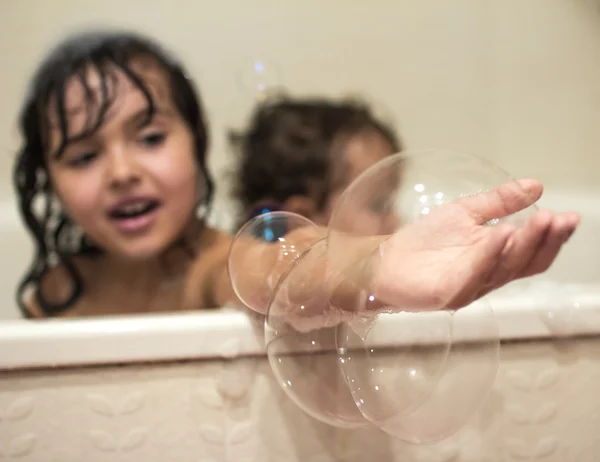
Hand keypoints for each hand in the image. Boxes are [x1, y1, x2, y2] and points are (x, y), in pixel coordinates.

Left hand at [373, 179, 579, 309]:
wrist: (385, 259)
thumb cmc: (425, 241)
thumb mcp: (465, 212)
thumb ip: (499, 202)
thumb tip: (537, 185)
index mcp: (495, 259)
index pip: (532, 251)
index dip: (552, 237)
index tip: (569, 217)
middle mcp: (488, 276)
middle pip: (526, 263)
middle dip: (545, 240)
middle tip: (558, 218)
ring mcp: (470, 288)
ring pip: (505, 269)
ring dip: (524, 244)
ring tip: (539, 221)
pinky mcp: (449, 294)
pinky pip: (474, 274)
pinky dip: (489, 254)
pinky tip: (500, 234)